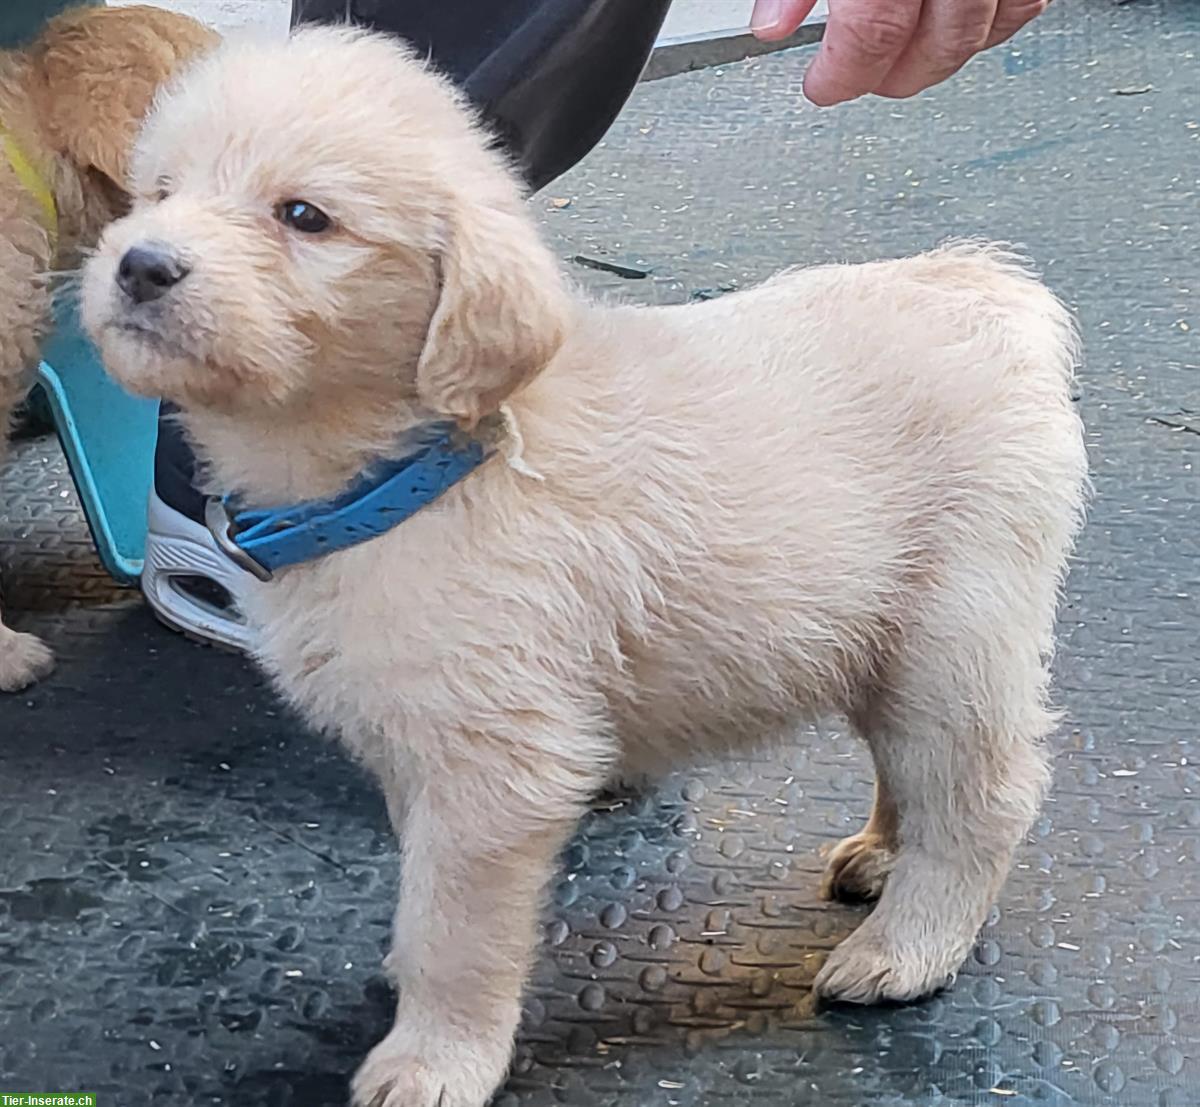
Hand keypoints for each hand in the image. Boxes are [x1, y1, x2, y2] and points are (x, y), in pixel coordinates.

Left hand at [750, 0, 1047, 105]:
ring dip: (948, 54)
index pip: (873, 32)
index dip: (842, 73)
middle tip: (861, 79)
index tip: (821, 86)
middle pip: (942, 40)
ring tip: (907, 59)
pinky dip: (994, 19)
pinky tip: (957, 24)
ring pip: (995, 23)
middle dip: (896, 75)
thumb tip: (771, 25)